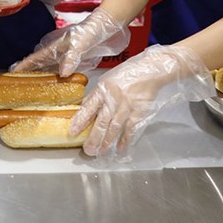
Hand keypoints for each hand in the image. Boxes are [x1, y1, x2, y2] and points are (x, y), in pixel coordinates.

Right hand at [12, 7, 128, 75]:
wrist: (110, 24)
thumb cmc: (94, 29)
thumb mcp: (83, 42)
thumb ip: (72, 57)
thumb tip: (63, 73)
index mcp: (57, 46)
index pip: (35, 58)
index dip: (23, 66)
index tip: (11, 73)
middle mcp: (60, 52)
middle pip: (40, 64)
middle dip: (29, 74)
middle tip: (19, 86)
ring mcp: (68, 55)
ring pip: (51, 68)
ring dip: (44, 77)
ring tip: (34, 88)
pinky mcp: (78, 59)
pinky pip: (64, 71)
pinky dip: (59, 79)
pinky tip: (59, 85)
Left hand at [69, 44, 214, 157]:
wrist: (150, 70)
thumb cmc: (127, 74)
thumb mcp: (107, 80)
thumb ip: (97, 95)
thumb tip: (86, 108)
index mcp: (103, 89)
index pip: (88, 107)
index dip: (80, 120)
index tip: (72, 131)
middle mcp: (113, 98)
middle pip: (101, 121)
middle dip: (93, 137)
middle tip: (87, 149)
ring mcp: (127, 106)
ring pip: (114, 127)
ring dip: (107, 141)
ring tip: (100, 152)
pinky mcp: (139, 111)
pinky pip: (130, 128)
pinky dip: (126, 139)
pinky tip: (121, 148)